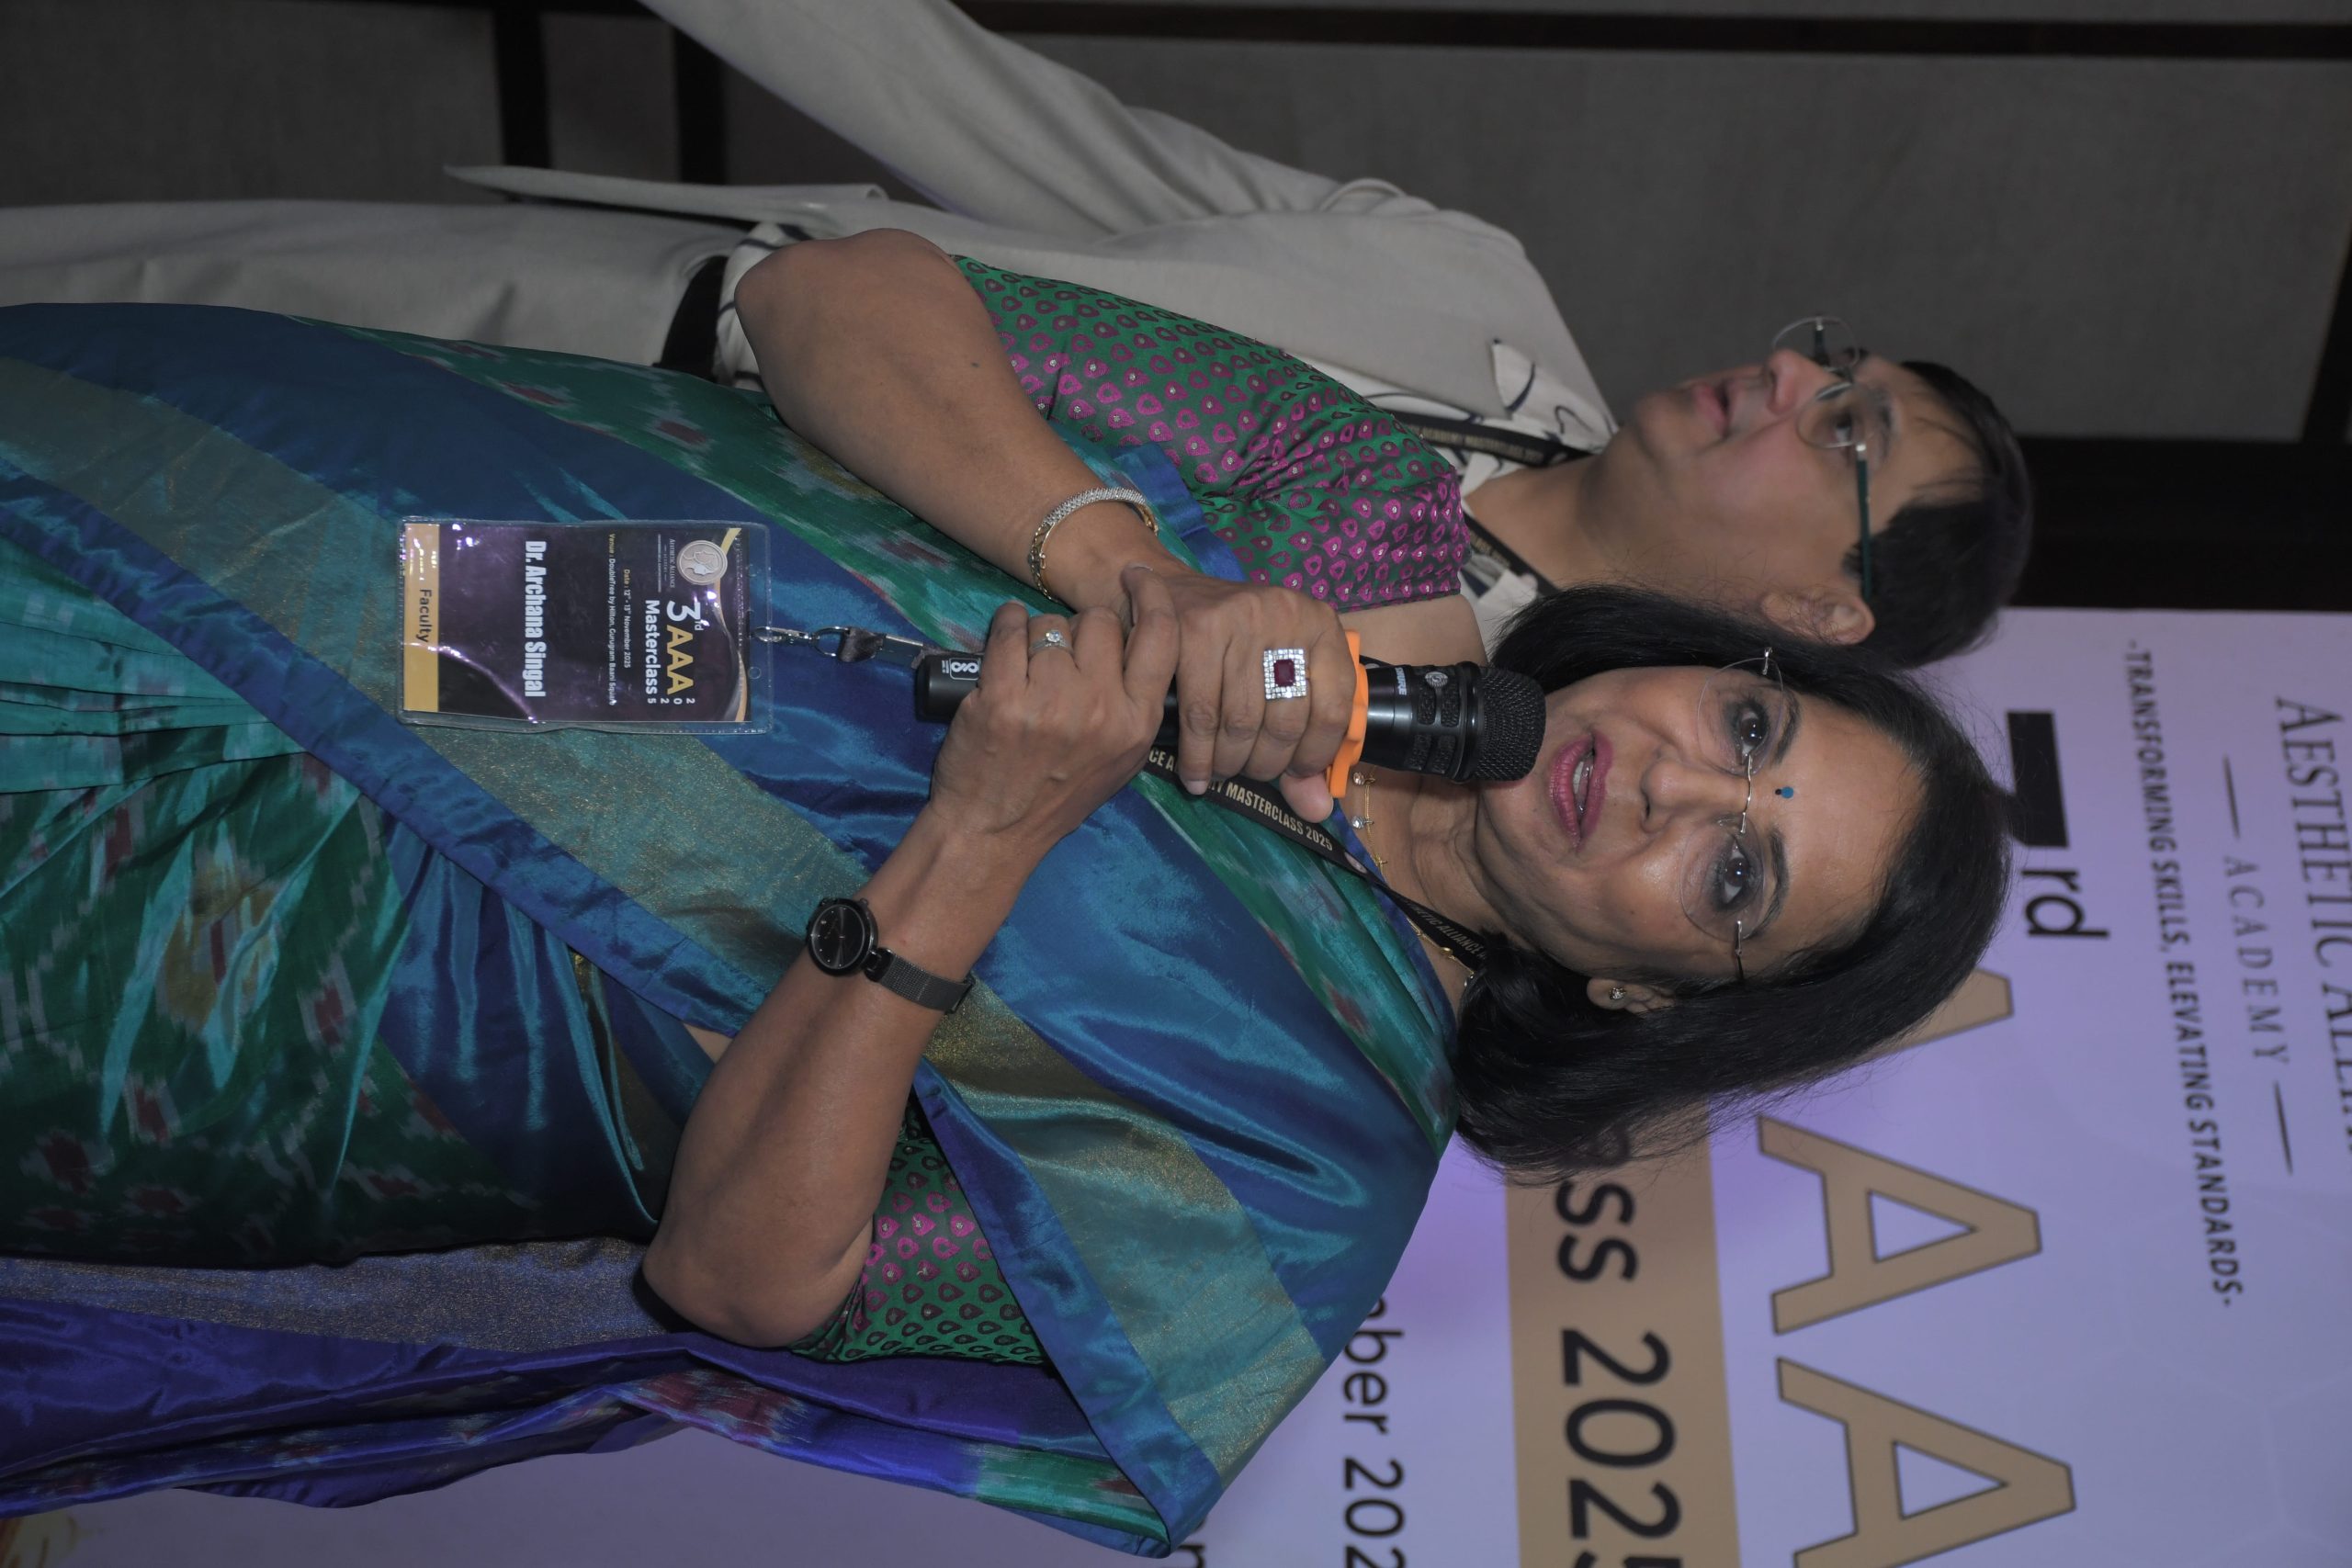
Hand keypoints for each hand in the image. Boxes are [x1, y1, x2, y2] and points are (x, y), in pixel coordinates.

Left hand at [927, 566, 1180, 858]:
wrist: (994, 833)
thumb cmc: (1058, 797)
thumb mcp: (1120, 760)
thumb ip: (1133, 705)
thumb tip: (1134, 640)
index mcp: (1138, 723)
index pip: (1161, 637)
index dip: (1153, 596)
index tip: (1137, 578)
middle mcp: (1101, 710)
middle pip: (1101, 623)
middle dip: (1080, 630)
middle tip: (1062, 656)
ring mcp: (1051, 703)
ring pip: (1052, 626)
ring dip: (1038, 634)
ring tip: (1027, 663)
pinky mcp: (1002, 698)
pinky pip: (1011, 630)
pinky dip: (1007, 624)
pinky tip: (1005, 632)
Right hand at [1134, 571, 1353, 819]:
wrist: (1164, 593)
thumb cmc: (1230, 643)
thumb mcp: (1275, 678)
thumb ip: (1302, 746)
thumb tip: (1318, 811)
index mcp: (1321, 625)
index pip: (1333, 710)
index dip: (1314, 755)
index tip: (1293, 774)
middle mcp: (1286, 615)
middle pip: (1284, 721)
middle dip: (1264, 764)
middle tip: (1246, 774)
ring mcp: (1240, 618)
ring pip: (1240, 722)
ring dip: (1228, 763)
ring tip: (1219, 774)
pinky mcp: (1194, 629)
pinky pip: (1199, 715)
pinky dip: (1197, 756)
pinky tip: (1195, 774)